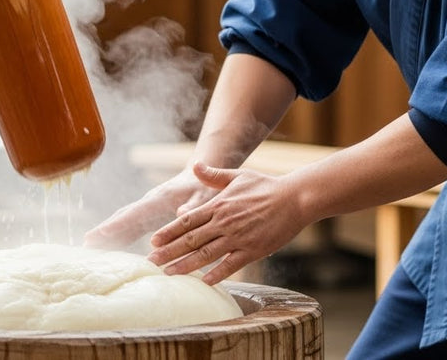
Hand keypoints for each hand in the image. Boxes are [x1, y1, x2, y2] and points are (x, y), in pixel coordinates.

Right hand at [83, 166, 221, 248]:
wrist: (199, 178)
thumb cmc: (203, 188)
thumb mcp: (203, 196)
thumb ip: (194, 205)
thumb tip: (181, 214)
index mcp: (159, 199)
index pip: (135, 213)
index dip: (118, 223)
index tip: (102, 232)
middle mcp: (148, 203)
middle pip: (122, 217)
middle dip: (105, 229)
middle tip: (86, 243)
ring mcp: (146, 209)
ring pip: (123, 221)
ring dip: (108, 234)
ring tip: (90, 248)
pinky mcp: (149, 216)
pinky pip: (130, 226)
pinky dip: (119, 236)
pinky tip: (110, 247)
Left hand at [147, 162, 308, 283]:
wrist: (295, 198)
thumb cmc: (266, 186)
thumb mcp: (237, 175)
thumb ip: (214, 175)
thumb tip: (195, 166)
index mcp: (218, 205)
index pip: (187, 220)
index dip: (168, 232)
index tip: (153, 241)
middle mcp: (224, 222)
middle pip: (190, 239)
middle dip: (169, 251)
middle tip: (151, 261)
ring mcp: (238, 237)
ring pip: (206, 254)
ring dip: (185, 265)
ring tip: (169, 273)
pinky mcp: (253, 250)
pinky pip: (231, 265)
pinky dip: (217, 274)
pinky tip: (204, 281)